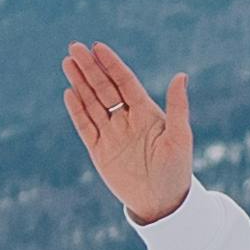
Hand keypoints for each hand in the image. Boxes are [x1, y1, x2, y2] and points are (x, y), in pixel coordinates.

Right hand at [60, 40, 196, 226]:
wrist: (162, 203)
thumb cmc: (176, 170)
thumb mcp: (180, 138)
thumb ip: (177, 107)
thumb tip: (181, 75)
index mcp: (146, 112)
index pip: (124, 82)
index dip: (112, 65)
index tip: (98, 47)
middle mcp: (126, 119)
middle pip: (104, 88)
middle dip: (89, 68)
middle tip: (74, 47)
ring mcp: (111, 134)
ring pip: (91, 103)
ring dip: (80, 83)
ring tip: (67, 62)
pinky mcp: (99, 150)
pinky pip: (85, 127)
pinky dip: (77, 111)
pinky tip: (69, 93)